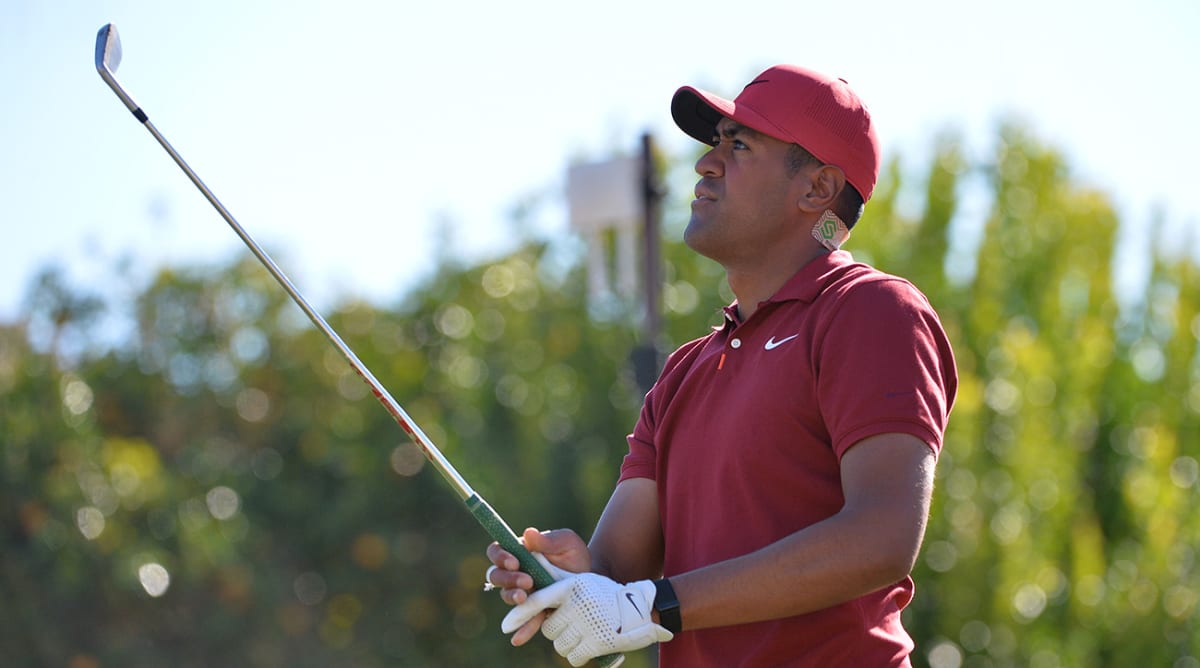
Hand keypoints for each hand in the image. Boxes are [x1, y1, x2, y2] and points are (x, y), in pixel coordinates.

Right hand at [486, 528, 590, 644]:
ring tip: (525, 599)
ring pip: (506, 596)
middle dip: (507, 579)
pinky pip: (523, 621)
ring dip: (512, 597)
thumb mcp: (567, 542)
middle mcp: (516, 573)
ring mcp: (523, 593)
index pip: (497, 551)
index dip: (500, 556)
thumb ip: (549, 539)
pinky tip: (518, 639)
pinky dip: (521, 629)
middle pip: (496, 575)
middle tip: (527, 581)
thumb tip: (528, 533)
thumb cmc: (576, 556)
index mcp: (519, 552)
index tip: (515, 562)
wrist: (593, 579)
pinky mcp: (534, 610)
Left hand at [501, 574, 672, 666]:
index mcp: (571, 586)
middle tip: (570, 625)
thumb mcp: (582, 580)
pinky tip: (588, 645)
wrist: (641, 606)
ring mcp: (587, 624)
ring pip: (559, 644)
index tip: (506, 627)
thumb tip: (528, 581)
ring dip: (567, 643)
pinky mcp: (596, 642)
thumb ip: (555, 581)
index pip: (538, 600)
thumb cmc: (605, 593)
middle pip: (548, 628)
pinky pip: (573, 656)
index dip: (520, 614)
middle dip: (556, 630)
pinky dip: (578, 654)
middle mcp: (577, 604)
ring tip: (581, 634)